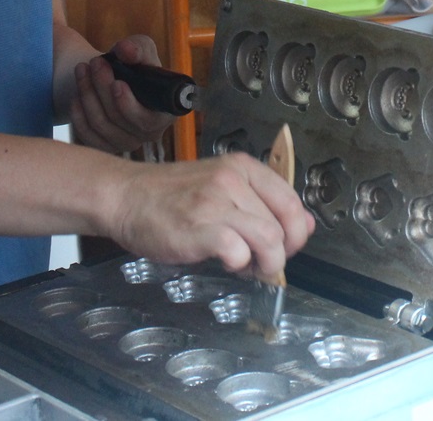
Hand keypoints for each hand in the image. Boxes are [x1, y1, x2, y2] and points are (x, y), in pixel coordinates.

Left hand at [69, 36, 174, 155]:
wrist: (113, 76)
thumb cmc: (134, 64)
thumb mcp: (140, 49)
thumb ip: (137, 48)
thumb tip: (126, 50)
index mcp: (165, 112)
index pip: (149, 120)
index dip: (130, 105)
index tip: (117, 83)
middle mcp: (150, 133)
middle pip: (120, 118)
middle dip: (103, 88)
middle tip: (96, 63)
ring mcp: (127, 142)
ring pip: (101, 124)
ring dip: (88, 94)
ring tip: (82, 70)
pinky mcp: (106, 146)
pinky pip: (87, 135)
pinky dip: (78, 113)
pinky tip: (77, 94)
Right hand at [104, 153, 313, 279]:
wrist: (126, 197)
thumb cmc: (172, 197)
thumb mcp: (224, 189)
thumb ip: (264, 204)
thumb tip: (306, 225)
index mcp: (244, 167)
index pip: (293, 202)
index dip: (297, 233)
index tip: (286, 247)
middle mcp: (233, 180)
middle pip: (283, 226)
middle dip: (279, 254)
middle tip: (262, 263)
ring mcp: (215, 202)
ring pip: (269, 240)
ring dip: (263, 264)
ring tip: (245, 266)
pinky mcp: (198, 227)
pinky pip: (238, 251)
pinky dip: (238, 264)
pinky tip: (225, 262)